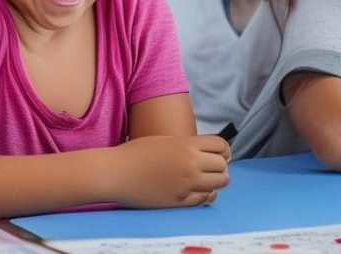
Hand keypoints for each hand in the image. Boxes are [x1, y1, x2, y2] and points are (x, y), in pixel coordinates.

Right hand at [112, 135, 229, 207]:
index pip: (221, 145)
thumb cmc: (136, 153)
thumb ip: (188, 145)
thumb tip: (208, 153)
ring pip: (219, 184)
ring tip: (206, 180)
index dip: (224, 150)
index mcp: (187, 144)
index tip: (221, 154)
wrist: (116, 172)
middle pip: (223, 166)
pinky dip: (204, 195)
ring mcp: (186, 184)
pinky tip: (196, 191)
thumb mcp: (166, 140)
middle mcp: (191, 164)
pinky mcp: (179, 201)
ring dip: (216, 182)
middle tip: (212, 168)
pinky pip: (204, 199)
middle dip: (220, 167)